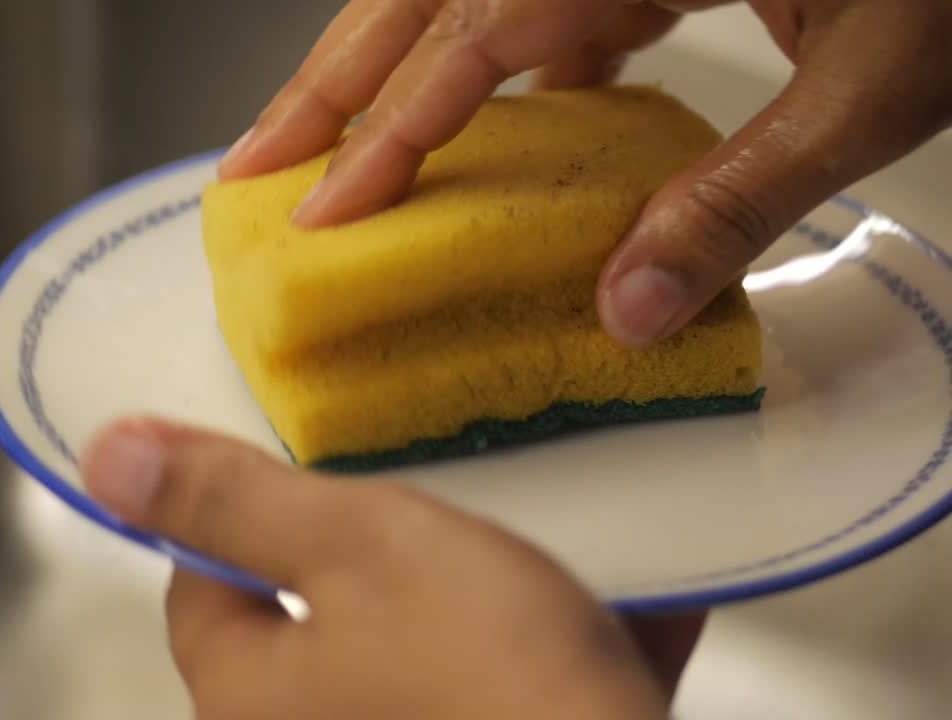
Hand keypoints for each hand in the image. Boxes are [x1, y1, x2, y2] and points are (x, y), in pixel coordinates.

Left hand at [82, 418, 704, 719]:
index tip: (294, 459)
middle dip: (374, 543)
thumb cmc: (484, 676)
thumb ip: (233, 501)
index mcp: (250, 692)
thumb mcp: (354, 549)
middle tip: (424, 480)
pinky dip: (549, 639)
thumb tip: (109, 459)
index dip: (238, 509)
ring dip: (477, 587)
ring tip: (530, 524)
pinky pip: (505, 685)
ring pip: (423, 646)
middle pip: (315, 614)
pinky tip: (615, 593)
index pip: (200, 581)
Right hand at [218, 0, 951, 347]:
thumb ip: (743, 195)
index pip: (474, 40)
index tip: (322, 208)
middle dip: (327, 84)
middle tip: (252, 163)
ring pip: (457, 1)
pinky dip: (475, 77)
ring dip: (377, 72)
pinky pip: (526, 18)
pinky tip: (465, 136)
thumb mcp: (869, 85)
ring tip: (315, 144)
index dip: (387, 130)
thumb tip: (630, 304)